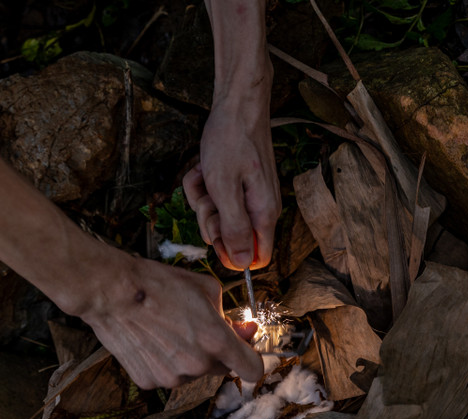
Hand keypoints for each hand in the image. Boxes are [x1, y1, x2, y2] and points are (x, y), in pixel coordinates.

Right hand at [74, 247, 262, 388]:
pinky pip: (167, 374)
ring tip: (167, 329)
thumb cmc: (160, 284)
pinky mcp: (148, 382)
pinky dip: (164, 362)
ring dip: (189, 357)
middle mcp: (197, 365)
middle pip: (221, 369)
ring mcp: (171, 377)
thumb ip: (230, 316)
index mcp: (216, 341)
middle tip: (199, 328)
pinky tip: (151, 340)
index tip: (243, 349)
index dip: (251, 358)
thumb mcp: (207, 289)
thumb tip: (243, 331)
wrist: (112, 292)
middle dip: (217, 352)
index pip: (253, 370)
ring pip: (192, 372)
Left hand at [183, 97, 279, 270]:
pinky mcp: (238, 184)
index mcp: (263, 214)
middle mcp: (260, 209)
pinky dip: (204, 184)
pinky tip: (203, 168)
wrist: (237, 104)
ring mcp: (249, 196)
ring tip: (205, 176)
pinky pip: (215, 198)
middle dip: (211, 221)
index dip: (232, 254)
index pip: (256, 258)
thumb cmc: (231, 141)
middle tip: (208, 198)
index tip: (214, 235)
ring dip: (203, 199)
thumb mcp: (225, 188)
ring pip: (219, 217)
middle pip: (233, 239)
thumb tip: (241, 264)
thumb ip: (234, 228)